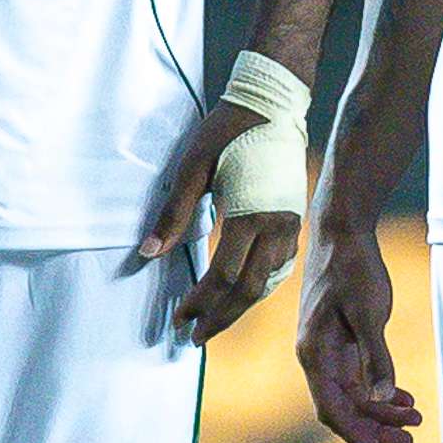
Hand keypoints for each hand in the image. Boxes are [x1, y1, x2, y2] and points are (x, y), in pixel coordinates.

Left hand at [135, 102, 297, 343]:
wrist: (272, 104)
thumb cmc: (227, 131)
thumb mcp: (192, 168)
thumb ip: (173, 214)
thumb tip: (147, 253)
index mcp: (252, 214)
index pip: (224, 276)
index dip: (200, 302)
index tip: (179, 318)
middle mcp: (277, 226)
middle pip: (249, 289)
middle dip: (220, 317)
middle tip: (194, 338)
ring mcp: (290, 224)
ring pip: (267, 281)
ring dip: (240, 307)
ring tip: (214, 324)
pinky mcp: (294, 219)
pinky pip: (280, 266)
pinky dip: (260, 287)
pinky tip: (244, 296)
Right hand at [295, 222, 421, 442]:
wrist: (342, 232)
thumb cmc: (352, 268)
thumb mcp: (369, 313)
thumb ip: (376, 358)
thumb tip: (380, 398)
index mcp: (314, 353)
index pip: (331, 407)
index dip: (355, 432)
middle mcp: (317, 357)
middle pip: (343, 407)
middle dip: (375, 426)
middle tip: (409, 438)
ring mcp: (328, 350)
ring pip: (353, 395)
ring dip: (381, 410)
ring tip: (414, 419)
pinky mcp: (341, 342)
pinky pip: (358, 377)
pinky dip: (380, 390)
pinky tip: (404, 398)